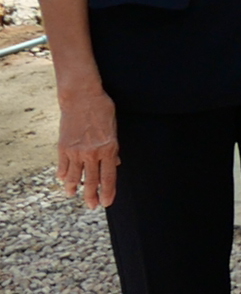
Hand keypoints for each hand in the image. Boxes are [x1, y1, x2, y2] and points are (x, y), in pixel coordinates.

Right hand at [56, 87, 117, 208]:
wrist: (82, 97)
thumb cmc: (102, 111)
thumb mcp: (114, 129)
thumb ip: (113, 149)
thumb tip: (115, 165)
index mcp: (108, 148)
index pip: (109, 177)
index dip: (107, 192)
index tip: (106, 203)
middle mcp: (92, 153)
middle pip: (92, 181)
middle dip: (91, 196)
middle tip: (92, 206)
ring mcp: (76, 151)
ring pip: (74, 178)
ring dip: (74, 189)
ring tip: (73, 195)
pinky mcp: (63, 148)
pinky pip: (62, 167)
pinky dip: (63, 176)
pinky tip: (64, 180)